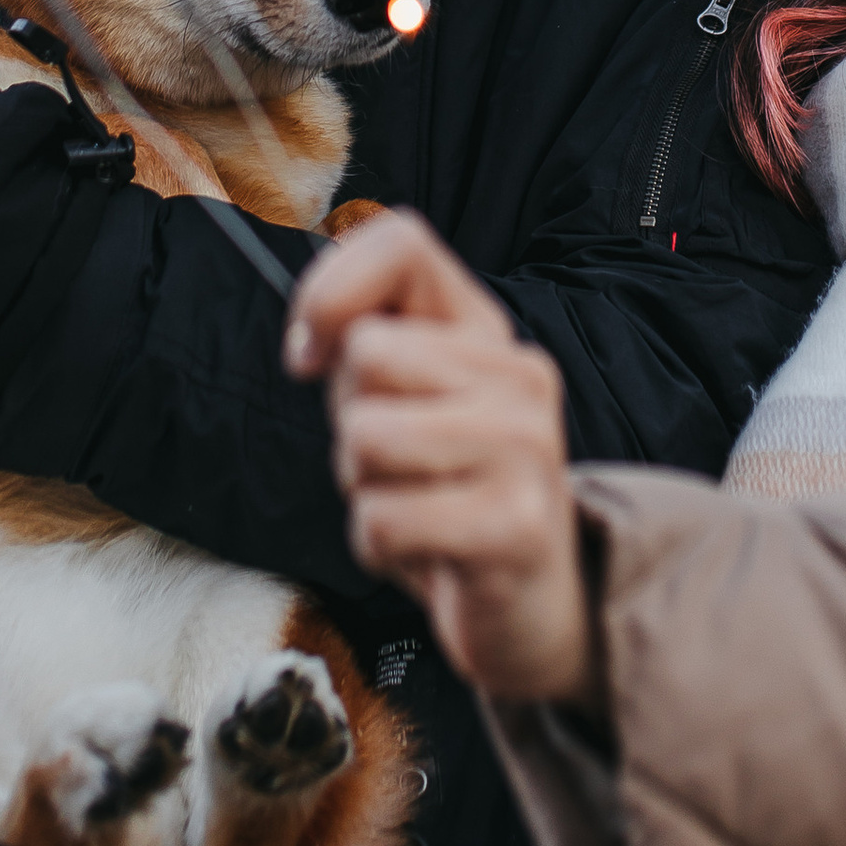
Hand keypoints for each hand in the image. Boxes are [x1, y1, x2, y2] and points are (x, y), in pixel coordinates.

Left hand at [284, 212, 596, 708]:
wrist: (535, 604)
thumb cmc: (449, 493)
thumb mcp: (407, 400)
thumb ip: (364, 343)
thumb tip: (310, 340)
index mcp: (485, 330)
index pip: (402, 241)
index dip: (331, 290)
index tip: (312, 354)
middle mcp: (517, 373)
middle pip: (366, 354)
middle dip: (349, 422)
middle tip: (397, 463)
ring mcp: (524, 446)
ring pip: (367, 437)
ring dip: (364, 488)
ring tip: (414, 504)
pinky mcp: (515, 525)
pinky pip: (382, 520)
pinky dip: (379, 547)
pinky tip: (426, 551)